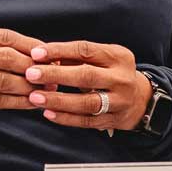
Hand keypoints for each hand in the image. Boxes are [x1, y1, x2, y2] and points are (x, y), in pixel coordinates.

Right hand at [0, 26, 44, 122]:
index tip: (49, 55)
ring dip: (28, 86)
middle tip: (50, 73)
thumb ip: (3, 46)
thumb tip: (44, 52)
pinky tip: (32, 102)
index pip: (4, 37)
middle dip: (32, 66)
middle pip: (4, 57)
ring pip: (2, 81)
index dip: (30, 46)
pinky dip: (19, 102)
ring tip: (45, 88)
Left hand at [22, 40, 153, 130]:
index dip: (60, 51)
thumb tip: (42, 56)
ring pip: (86, 102)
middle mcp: (121, 78)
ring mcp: (119, 101)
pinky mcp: (113, 120)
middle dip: (56, 75)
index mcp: (118, 56)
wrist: (140, 99)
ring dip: (58, 100)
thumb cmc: (111, 74)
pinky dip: (66, 118)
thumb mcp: (101, 58)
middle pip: (86, 75)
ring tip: (35, 97)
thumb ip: (74, 57)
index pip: (86, 50)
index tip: (37, 53)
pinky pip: (87, 120)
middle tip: (31, 74)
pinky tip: (48, 113)